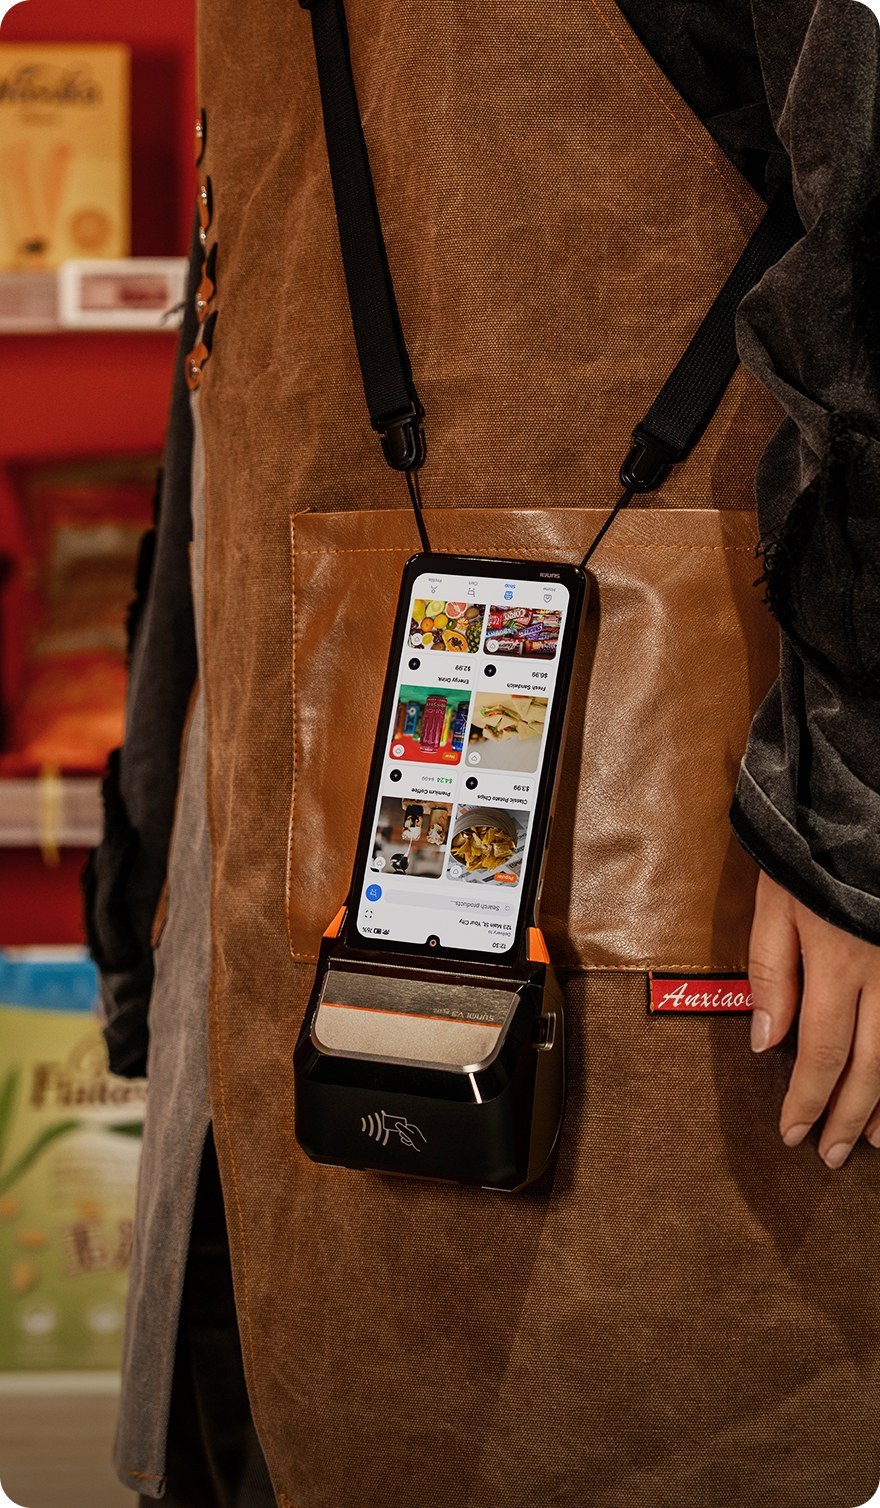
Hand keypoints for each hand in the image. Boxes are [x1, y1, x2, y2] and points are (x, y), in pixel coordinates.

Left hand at [748, 871, 879, 1166]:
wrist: (866, 801)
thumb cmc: (813, 849)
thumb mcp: (775, 902)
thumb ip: (770, 973)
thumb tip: (766, 1043)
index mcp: (839, 961)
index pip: (820, 1052)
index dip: (807, 1100)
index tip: (792, 1133)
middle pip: (871, 1065)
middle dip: (848, 1116)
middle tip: (832, 1156)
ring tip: (873, 1139)